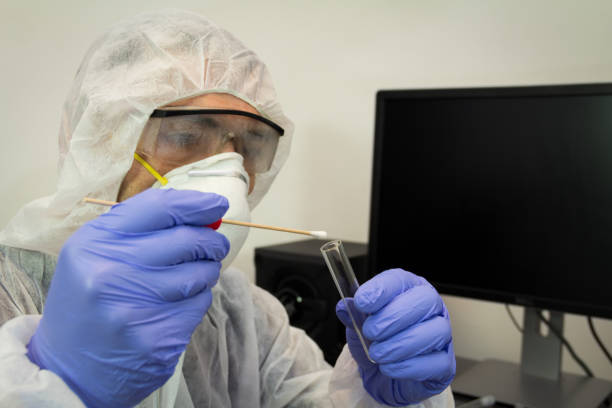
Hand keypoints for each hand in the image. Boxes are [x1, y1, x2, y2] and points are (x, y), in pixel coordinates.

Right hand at [27, 188, 228, 407]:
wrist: (69, 370)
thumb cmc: (88, 302)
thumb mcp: (93, 254)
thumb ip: (139, 229)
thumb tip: (198, 211)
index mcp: (94, 243)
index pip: (160, 208)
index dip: (196, 204)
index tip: (217, 205)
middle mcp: (110, 274)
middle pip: (187, 240)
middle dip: (211, 240)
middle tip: (215, 245)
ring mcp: (133, 310)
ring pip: (199, 274)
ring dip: (207, 271)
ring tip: (195, 275)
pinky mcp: (156, 340)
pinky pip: (197, 306)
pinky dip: (197, 301)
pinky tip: (178, 305)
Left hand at [336, 268, 454, 405]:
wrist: (381, 377)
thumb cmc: (376, 342)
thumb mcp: (358, 326)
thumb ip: (352, 314)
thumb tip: (344, 306)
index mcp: (408, 290)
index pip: (400, 279)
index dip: (381, 289)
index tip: (362, 302)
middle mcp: (429, 308)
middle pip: (424, 300)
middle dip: (393, 317)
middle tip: (371, 331)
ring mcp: (442, 335)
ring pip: (435, 331)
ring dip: (400, 344)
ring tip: (377, 353)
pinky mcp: (445, 364)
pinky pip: (436, 362)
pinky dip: (408, 366)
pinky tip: (389, 367)